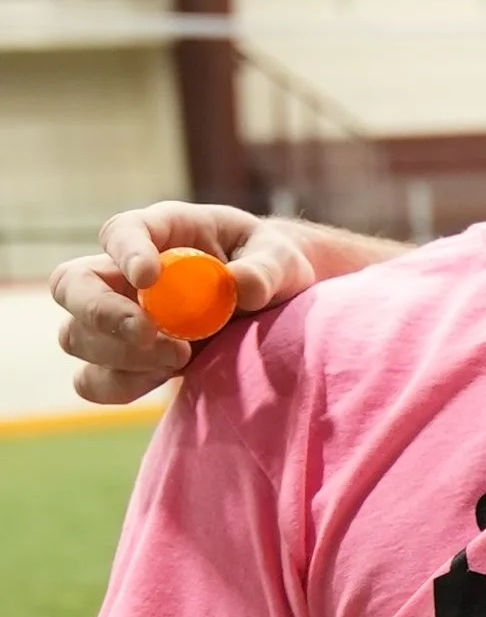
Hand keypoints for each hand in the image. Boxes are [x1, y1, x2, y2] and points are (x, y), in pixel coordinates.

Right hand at [52, 203, 319, 405]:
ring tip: (182, 356)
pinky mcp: (125, 361)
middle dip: (102, 313)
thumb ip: (266, 270)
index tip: (148, 278)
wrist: (273, 308)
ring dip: (120, 354)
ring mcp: (117, 318)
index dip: (125, 252)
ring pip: (76, 336)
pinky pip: (93, 380)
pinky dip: (122, 384)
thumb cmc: (270, 269)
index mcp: (160, 231)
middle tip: (151, 333)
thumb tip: (242, 287)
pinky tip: (166, 376)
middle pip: (71, 285)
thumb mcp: (282, 259)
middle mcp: (123, 273)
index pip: (120, 231)